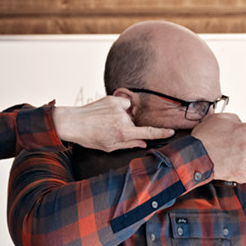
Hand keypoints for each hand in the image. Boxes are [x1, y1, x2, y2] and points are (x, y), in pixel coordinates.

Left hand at [52, 96, 173, 151]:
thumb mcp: (110, 147)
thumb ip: (129, 144)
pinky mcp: (113, 98)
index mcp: (124, 133)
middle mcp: (124, 119)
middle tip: (110, 130)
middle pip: (135, 123)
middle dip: (128, 127)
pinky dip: (118, 107)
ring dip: (122, 117)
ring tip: (106, 122)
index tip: (171, 131)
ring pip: (129, 113)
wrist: (74, 122)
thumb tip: (143, 142)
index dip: (161, 133)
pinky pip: (123, 103)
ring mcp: (119, 107)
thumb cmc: (90, 138)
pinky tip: (106, 113)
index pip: (148, 132)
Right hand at [191, 113, 245, 182]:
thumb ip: (235, 119)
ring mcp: (244, 162)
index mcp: (245, 131)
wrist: (194, 155)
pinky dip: (239, 174)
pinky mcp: (238, 174)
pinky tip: (229, 168)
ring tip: (229, 159)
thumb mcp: (219, 118)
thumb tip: (242, 124)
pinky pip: (245, 176)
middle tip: (240, 152)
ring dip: (245, 164)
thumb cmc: (204, 136)